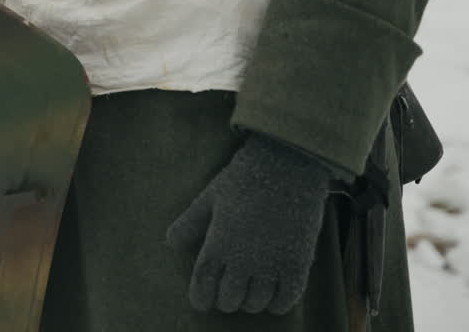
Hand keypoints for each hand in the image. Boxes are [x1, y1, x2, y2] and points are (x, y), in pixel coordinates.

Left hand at [165, 134, 331, 314]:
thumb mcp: (210, 198)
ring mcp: (272, 263)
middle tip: (227, 293)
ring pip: (255, 303)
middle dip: (225, 299)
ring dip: (250, 301)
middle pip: (229, 298)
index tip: (201, 302)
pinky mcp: (298, 263)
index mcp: (218, 243)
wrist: (288, 165)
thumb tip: (170, 243)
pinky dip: (276, 303)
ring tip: (249, 292)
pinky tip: (272, 296)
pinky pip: (286, 299)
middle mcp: (243, 259)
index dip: (201, 297)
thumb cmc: (245, 178)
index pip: (204, 284)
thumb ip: (190, 223)